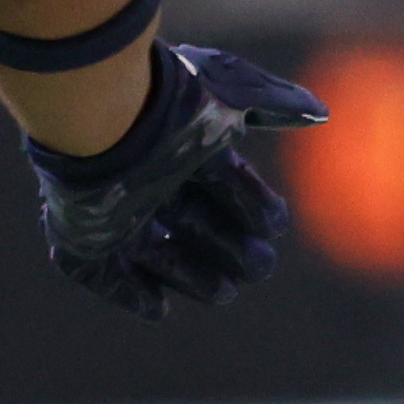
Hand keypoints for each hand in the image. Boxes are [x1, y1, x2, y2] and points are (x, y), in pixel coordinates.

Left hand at [26, 43, 327, 318]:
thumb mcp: (236, 93)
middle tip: (259, 267)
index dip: (251, 203)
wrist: (104, 118)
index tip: (274, 226)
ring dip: (189, 275)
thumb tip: (320, 113)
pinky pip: (101, 274)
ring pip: (154, 251)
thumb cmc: (172, 103)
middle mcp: (145, 179)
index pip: (222, 182)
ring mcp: (111, 210)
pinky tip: (157, 309)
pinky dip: (127, 292)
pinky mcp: (82, 238)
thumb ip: (276, 103)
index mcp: (179, 145)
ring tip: (225, 294)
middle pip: (193, 221)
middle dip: (229, 245)